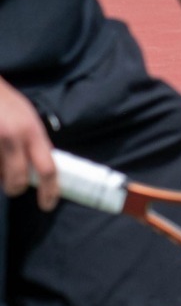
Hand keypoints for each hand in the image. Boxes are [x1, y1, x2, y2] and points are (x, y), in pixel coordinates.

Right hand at [0, 80, 57, 210]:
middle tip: (14, 185)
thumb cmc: (5, 101)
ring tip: (0, 155)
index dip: (50, 191)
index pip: (48, 168)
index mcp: (32, 131)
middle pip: (17, 180)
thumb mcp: (27, 117)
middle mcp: (12, 138)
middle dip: (15, 187)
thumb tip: (42, 168)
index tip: (48, 204)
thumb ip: (35, 141)